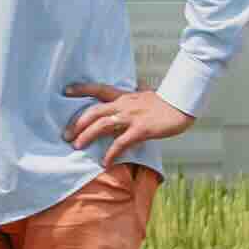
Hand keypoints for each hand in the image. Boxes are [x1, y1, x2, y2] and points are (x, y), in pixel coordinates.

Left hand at [65, 82, 196, 171]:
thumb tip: (137, 86)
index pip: (98, 89)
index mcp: (124, 96)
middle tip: (66, 135)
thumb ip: (137, 94)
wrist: (183, 104)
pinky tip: (105, 162)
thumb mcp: (147, 94)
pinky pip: (121, 142)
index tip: (66, 91)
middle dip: (77, 123)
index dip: (81, 89)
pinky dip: (111, 153)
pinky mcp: (141, 129)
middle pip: (94, 111)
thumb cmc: (166, 102)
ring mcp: (132, 117)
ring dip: (87, 136)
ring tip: (77, 146)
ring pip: (102, 125)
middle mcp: (124, 105)